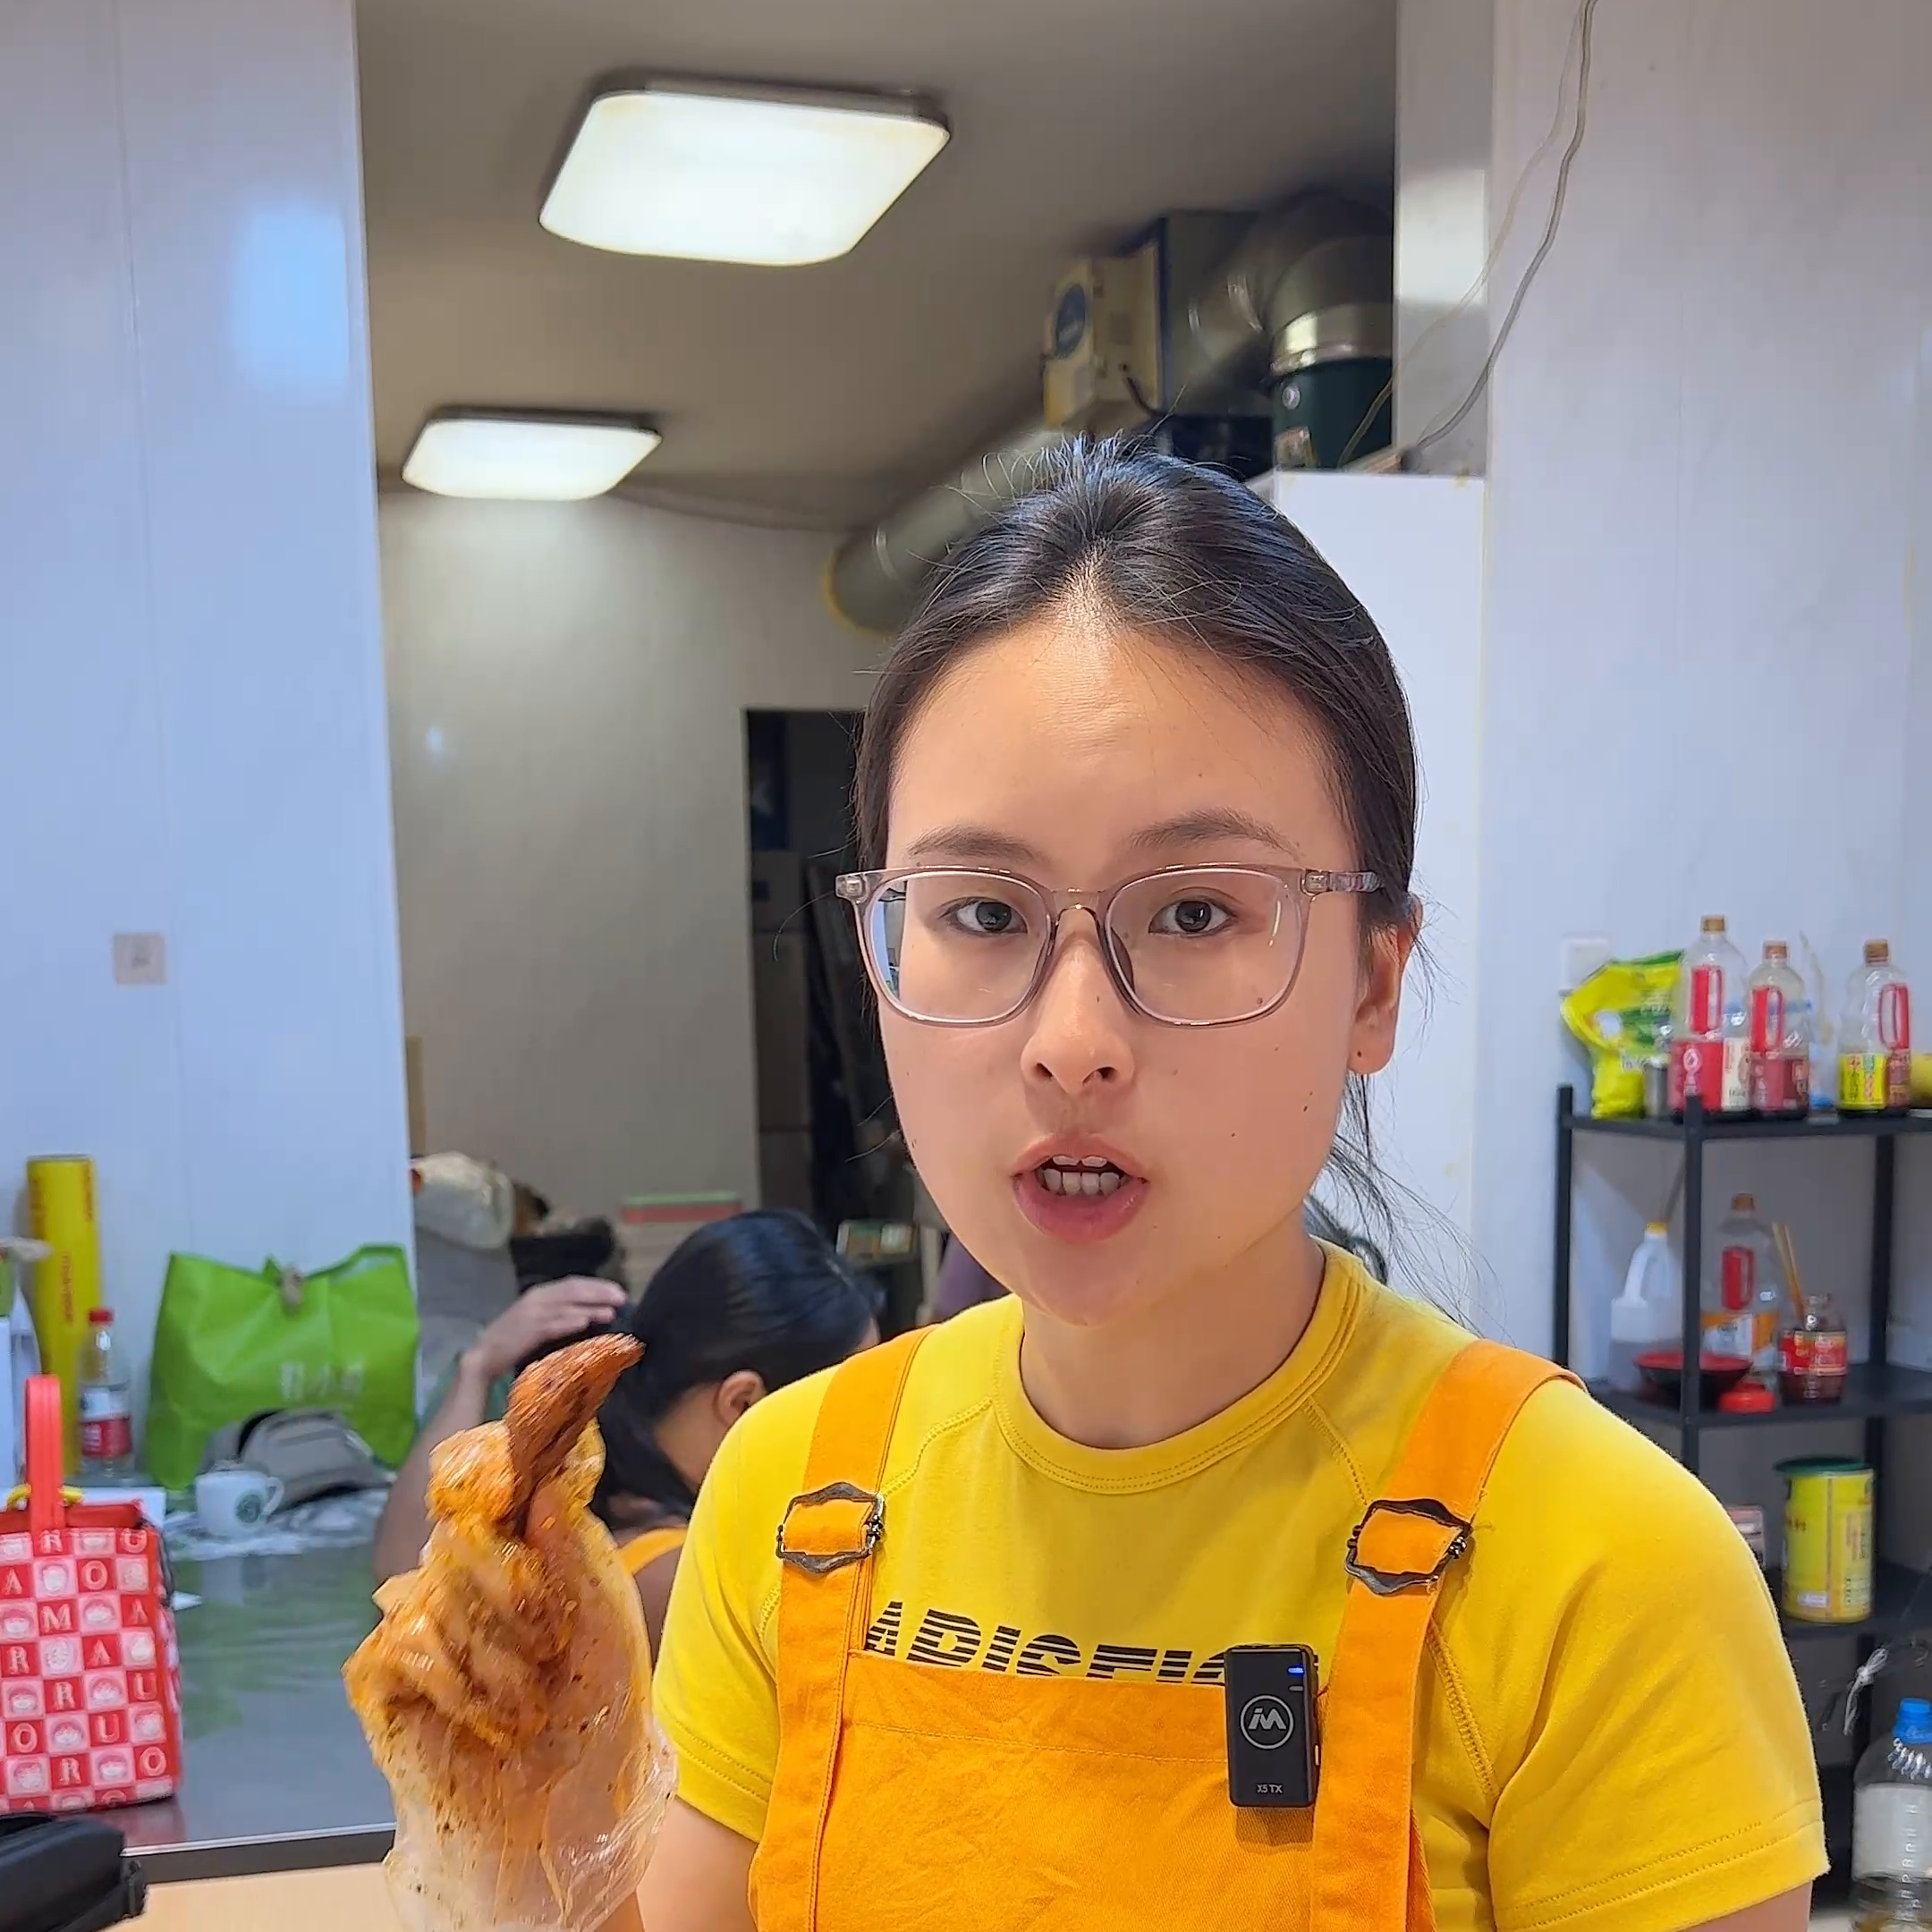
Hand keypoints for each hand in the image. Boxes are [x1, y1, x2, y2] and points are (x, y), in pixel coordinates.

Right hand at [463, 1277, 626, 1383]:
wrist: (484, 1355)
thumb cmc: (515, 1341)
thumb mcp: (539, 1321)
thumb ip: (559, 1314)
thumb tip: (590, 1315)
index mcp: (540, 1293)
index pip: (573, 1283)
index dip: (597, 1285)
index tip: (619, 1291)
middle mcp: (537, 1298)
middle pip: (574, 1290)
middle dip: (600, 1293)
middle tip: (623, 1298)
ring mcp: (532, 1313)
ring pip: (567, 1306)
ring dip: (591, 1308)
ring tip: (611, 1312)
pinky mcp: (527, 1330)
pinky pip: (552, 1324)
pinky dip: (569, 1321)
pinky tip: (584, 1323)